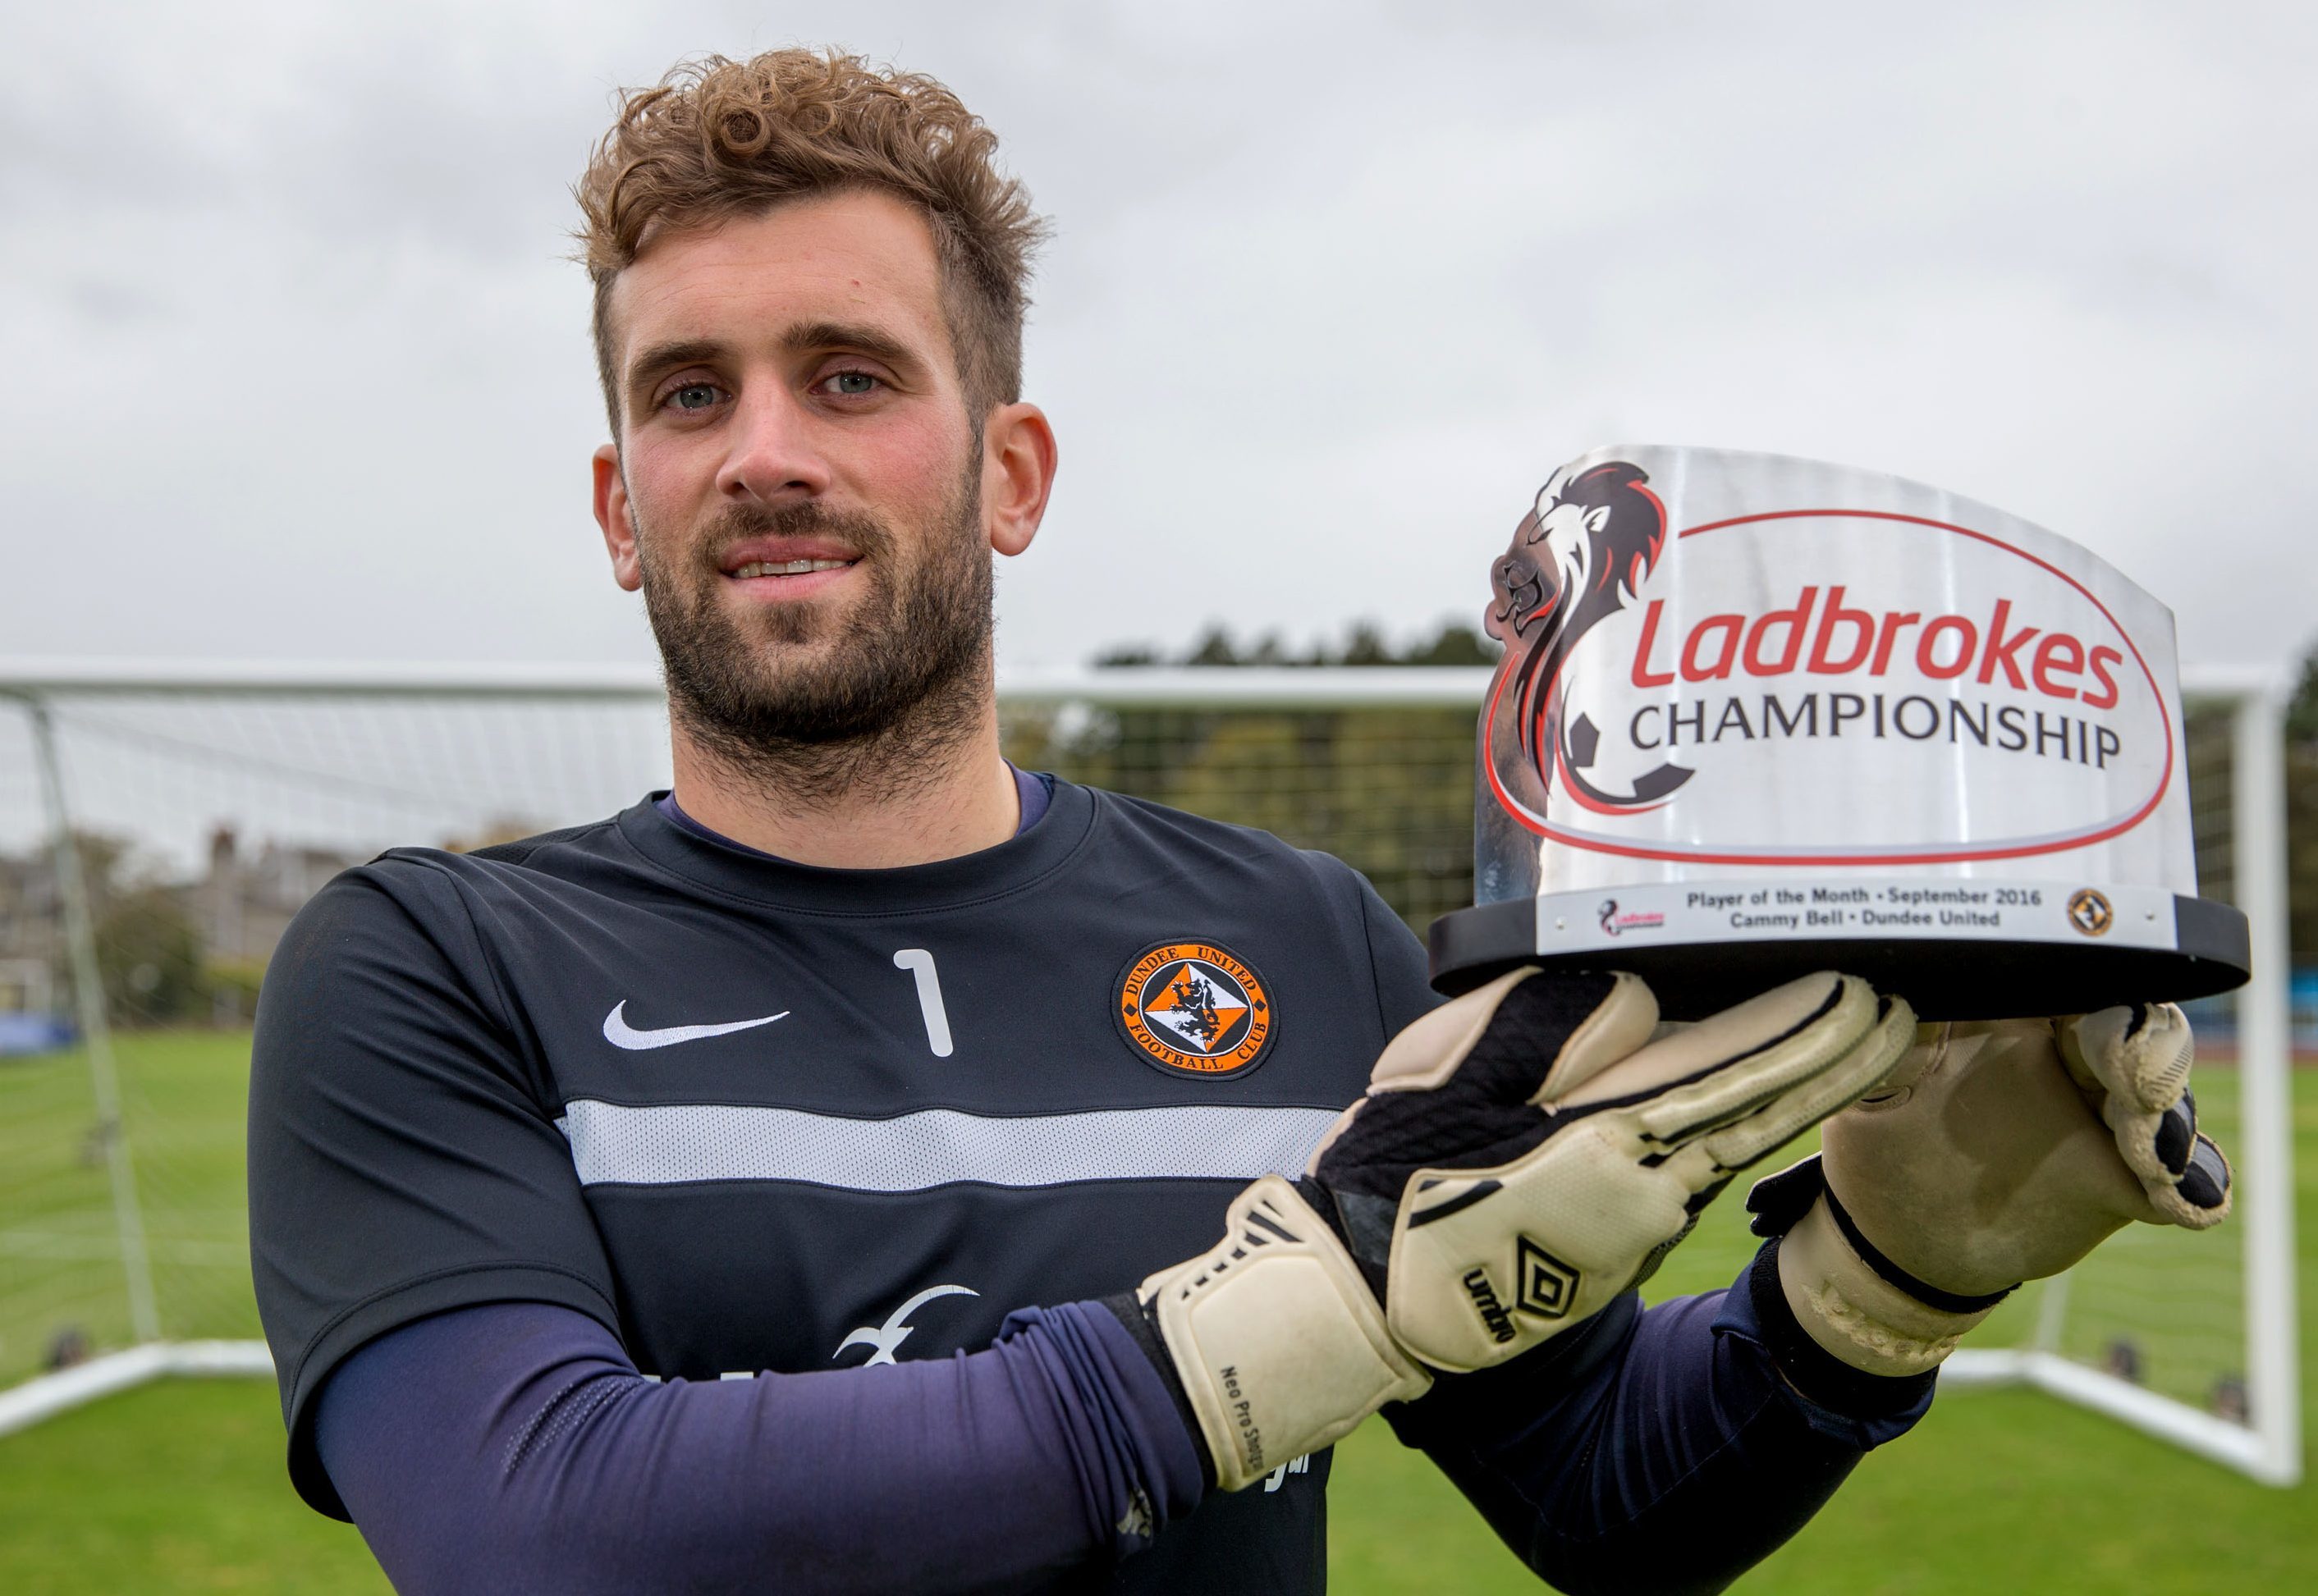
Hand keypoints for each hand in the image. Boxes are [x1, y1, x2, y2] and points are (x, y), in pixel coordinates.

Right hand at [1137, 967, 1912, 1486]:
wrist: (1367, 1298)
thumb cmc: (1394, 1175)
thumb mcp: (1446, 1073)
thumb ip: (1544, 1021)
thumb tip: (1635, 991)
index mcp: (1602, 1136)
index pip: (1729, 1068)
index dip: (1802, 1030)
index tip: (1865, 989)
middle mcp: (1640, 1185)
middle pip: (1756, 1107)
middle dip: (1832, 1060)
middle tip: (1901, 1017)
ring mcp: (1632, 1221)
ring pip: (1731, 1136)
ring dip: (1797, 1089)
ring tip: (1857, 1046)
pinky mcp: (1613, 1242)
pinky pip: (1692, 1165)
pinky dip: (1737, 1125)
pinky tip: (1755, 1101)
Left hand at [1750, 1004, 2232, 1377]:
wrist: (1904, 1245)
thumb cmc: (1882, 1152)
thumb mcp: (1870, 1096)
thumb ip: (1882, 1052)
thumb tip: (1857, 995)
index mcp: (2006, 1020)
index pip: (2062, 976)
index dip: (2084, 976)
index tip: (2086, 1002)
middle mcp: (2066, 1057)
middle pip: (2131, 1023)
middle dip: (2142, 1040)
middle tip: (2131, 1067)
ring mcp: (2104, 1118)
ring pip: (2163, 1094)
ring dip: (2165, 1112)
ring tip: (2147, 1145)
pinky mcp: (2127, 1180)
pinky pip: (2183, 1180)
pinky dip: (2192, 1185)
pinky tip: (2177, 1193)